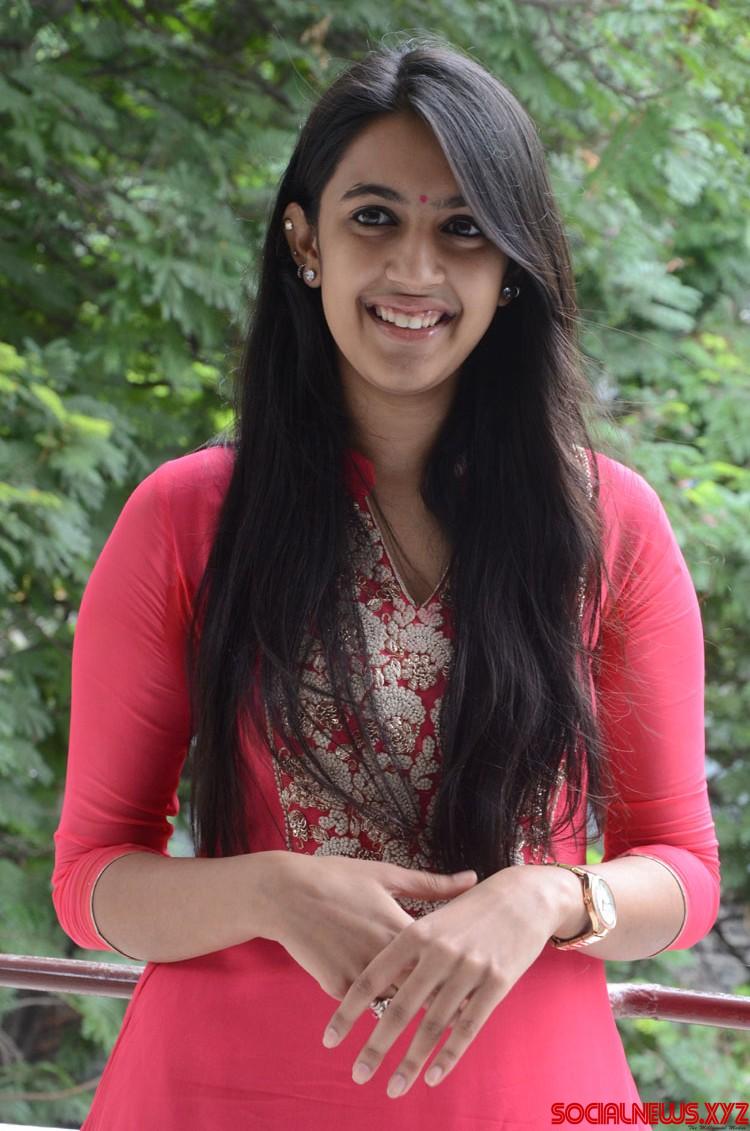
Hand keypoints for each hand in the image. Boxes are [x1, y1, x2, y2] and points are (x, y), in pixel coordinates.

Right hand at [270, 852, 479, 1003]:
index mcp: (401, 928)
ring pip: (396, 1004)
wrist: (284, 894)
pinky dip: (375, 1003)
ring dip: (411, 1008)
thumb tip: (473, 878)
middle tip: (463, 1006)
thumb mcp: (386, 875)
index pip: (445, 960)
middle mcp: (384, 956)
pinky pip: (364, 1002)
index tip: (478, 974)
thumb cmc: (338, 878)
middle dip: (443, 999)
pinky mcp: (338, 988)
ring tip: (429, 1016)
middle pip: (426, 990)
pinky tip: (387, 1013)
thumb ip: (432, 885)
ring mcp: (359, 976)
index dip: (461, 969)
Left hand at [321, 863, 558, 1098]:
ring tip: (393, 1087)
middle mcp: (439, 952)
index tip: (330, 1038)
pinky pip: (468, 1027)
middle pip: (400, 1007)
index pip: (373, 977)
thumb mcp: (434, 913)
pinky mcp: (497, 983)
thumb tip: (375, 974)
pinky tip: (432, 1076)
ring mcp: (469, 969)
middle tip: (359, 1074)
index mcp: (417, 932)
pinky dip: (448, 1055)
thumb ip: (407, 943)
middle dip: (377, 1046)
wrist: (525, 896)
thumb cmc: (473, 905)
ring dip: (411, 1062)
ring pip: (432, 1025)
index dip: (349, 1010)